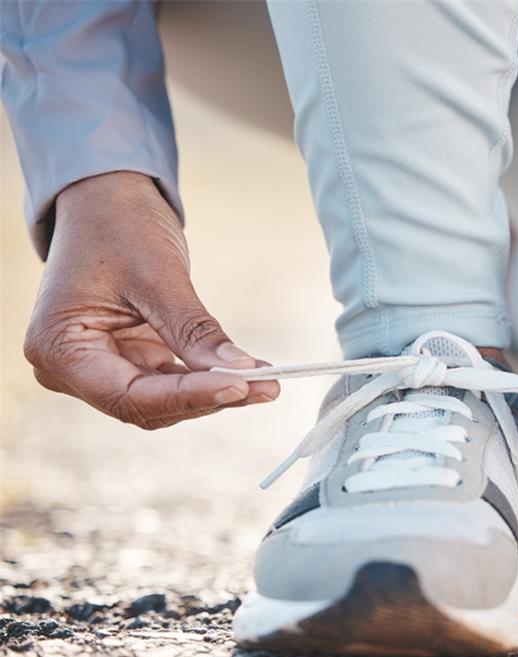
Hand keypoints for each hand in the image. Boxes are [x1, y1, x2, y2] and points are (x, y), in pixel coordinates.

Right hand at [23, 171, 279, 428]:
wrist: (106, 199)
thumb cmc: (118, 226)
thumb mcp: (159, 277)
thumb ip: (195, 331)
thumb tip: (241, 370)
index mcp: (59, 349)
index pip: (128, 396)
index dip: (187, 396)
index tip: (239, 385)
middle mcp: (70, 369)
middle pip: (147, 405)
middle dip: (208, 396)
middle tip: (266, 386)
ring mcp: (101, 367)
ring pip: (164, 400)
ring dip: (214, 391)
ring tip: (267, 382)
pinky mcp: (130, 359)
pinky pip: (171, 382)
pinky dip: (208, 378)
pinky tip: (249, 372)